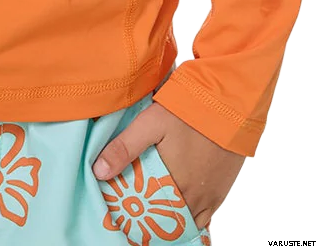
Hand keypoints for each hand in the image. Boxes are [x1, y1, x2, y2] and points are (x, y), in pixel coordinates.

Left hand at [91, 101, 245, 230]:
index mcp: (175, 187)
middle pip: (169, 224)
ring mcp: (210, 198)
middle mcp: (195, 199)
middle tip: (137, 216)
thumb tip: (99, 172)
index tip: (124, 219)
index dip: (137, 221)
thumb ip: (125, 147)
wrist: (229, 104)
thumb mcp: (150, 123)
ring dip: (172, 221)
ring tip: (154, 215)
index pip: (151, 220)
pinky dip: (190, 217)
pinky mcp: (221, 192)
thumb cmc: (188, 112)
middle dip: (153, 223)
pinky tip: (178, 209)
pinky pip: (203, 217)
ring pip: (187, 223)